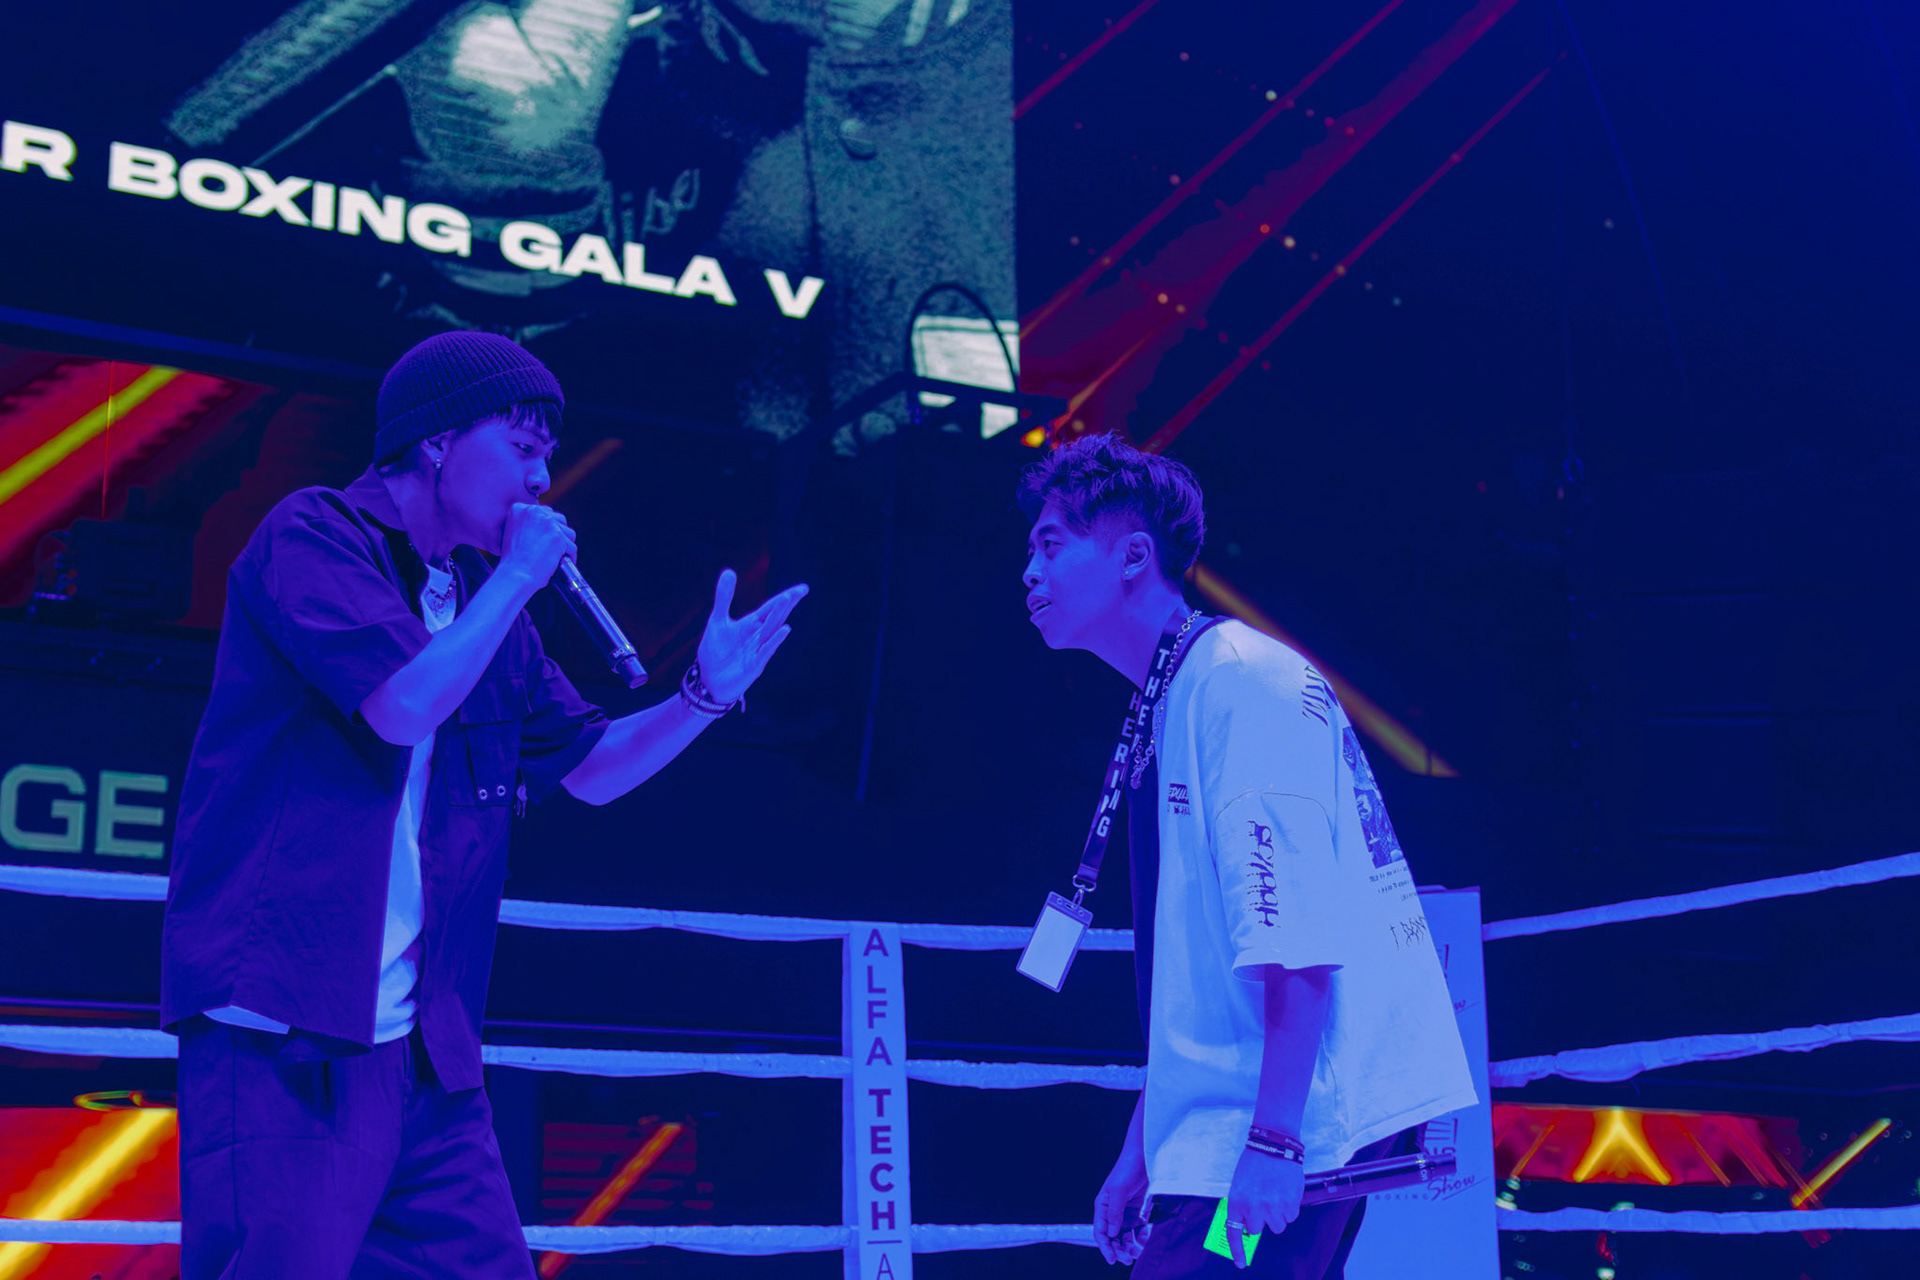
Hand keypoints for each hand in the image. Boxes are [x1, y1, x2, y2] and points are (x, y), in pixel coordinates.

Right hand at [499, 502, 575, 588]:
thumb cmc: (513, 560)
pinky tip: (564, 563)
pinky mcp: (559, 537)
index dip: (548, 526)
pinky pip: (572, 546)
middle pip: (558, 519)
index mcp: (519, 509)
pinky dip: (570, 556)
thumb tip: (547, 527)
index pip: (543, 512)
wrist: (514, 574)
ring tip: (559, 555)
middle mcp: (534, 512)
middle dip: (559, 533)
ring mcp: (548, 523)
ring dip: (565, 544)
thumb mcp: (514, 533)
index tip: (547, 537)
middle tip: (555, 547)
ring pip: (568, 532)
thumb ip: (529, 525)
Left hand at [694, 569, 807, 703]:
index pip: (770, 608)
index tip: (802, 589)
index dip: (784, 598)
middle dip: (785, 604)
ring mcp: (758, 651)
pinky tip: (785, 629)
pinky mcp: (754, 666)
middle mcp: (758, 636)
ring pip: (771, 631)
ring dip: (779, 616)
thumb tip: (729, 571)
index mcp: (751, 625)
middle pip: (775, 617)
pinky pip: (766, 651)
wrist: (708, 679)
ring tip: (788, 600)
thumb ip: (724, 597)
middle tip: (800, 590)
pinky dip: (775, 641)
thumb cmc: (715, 651)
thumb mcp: (717, 621)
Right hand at [1092, 1149, 1150, 1265]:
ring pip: (1126, 1234)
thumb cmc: (1127, 1169)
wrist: (1145, 1156)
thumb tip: (1111, 1233)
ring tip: (1139, 1250)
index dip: (1105, 1247)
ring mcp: (1125, 1211)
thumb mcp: (1118, 1191)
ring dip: (1131, 1244)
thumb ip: (1114, 1213)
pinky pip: (1138, 1228)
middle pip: (1113, 1236)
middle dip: (1119, 1249)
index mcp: (1102, 1206)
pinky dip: (1141, 1235)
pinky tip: (1146, 1236)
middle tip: (1129, 1258)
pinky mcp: (1137, 1210)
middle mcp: (1112, 1211)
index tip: (1112, 1259)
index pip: (1100, 1231)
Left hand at [1224, 1147, 1303, 1266]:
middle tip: (1263, 1204)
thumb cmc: (1254, 1163)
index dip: (1238, 1250)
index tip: (1240, 1263)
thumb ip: (1243, 1205)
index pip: (1235, 1232)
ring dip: (1278, 1215)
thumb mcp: (1240, 1183)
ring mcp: (1273, 1206)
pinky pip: (1291, 1216)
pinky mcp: (1290, 1203)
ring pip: (1278, 1225)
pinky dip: (1290, 1207)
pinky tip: (1285, 1192)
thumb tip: (1249, 1225)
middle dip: (1261, 1220)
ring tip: (1276, 1195)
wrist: (1274, 1146)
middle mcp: (1254, 1207)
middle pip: (1258, 1230)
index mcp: (1237, 1201)